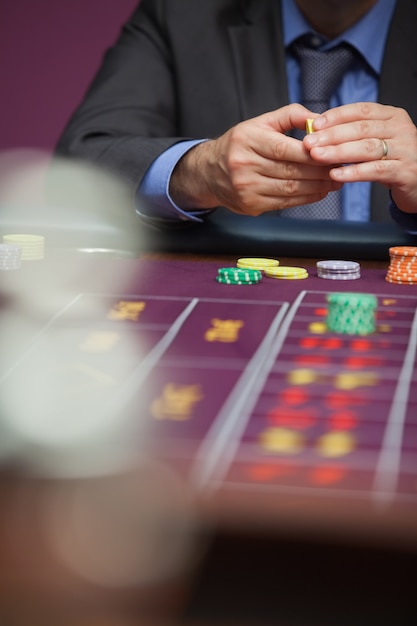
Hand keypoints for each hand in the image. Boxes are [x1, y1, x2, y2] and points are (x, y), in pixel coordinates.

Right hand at [169, 104, 341, 215]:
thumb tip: (320, 119)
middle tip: (341, 167)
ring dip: (318, 187)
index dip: (312, 153)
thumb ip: (291, 115)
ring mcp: (246, 188)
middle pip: (290, 171)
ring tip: (335, 180)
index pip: (285, 148)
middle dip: (320, 171)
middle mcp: (244, 165)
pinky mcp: (250, 205)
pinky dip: (306, 198)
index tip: (334, 152)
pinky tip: (320, 191)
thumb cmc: (241, 144)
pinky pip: (285, 203)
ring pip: (290, 189)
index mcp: (247, 140)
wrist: (209, 172)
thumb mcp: (260, 123)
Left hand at [304, 102, 416, 213]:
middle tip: (309, 143)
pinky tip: (336, 175)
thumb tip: (318, 128)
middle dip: (331, 136)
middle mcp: (401, 129)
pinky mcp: (405, 172)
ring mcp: (405, 150)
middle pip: (361, 129)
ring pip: (367, 148)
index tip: (314, 124)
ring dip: (338, 152)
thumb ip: (353, 133)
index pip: (361, 110)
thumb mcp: (375, 141)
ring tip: (317, 156)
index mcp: (392, 116)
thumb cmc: (391, 161)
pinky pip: (376, 170)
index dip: (336, 116)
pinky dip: (354, 172)